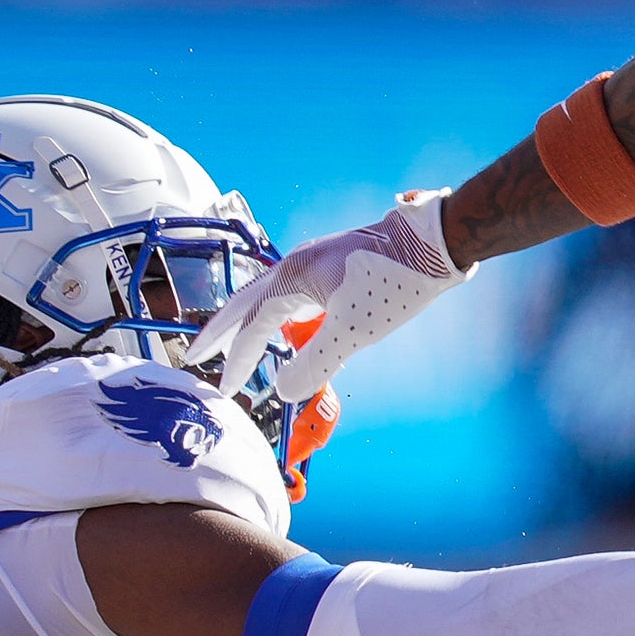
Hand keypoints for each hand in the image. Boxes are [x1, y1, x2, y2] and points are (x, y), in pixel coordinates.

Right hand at [188, 190, 472, 401]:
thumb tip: (283, 392)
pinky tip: (293, 327)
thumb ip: (315, 362)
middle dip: (223, 331)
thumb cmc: (394, 281)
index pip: (251, 324)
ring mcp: (319, 264)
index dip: (235, 358)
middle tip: (198, 353)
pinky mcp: (340, 268)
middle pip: (248, 302)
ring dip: (253, 323)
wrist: (436, 243)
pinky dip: (283, 316)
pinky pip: (297, 296)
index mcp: (292, 277)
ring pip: (273, 298)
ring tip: (242, 345)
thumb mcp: (352, 329)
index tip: (224, 387)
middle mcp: (298, 266)